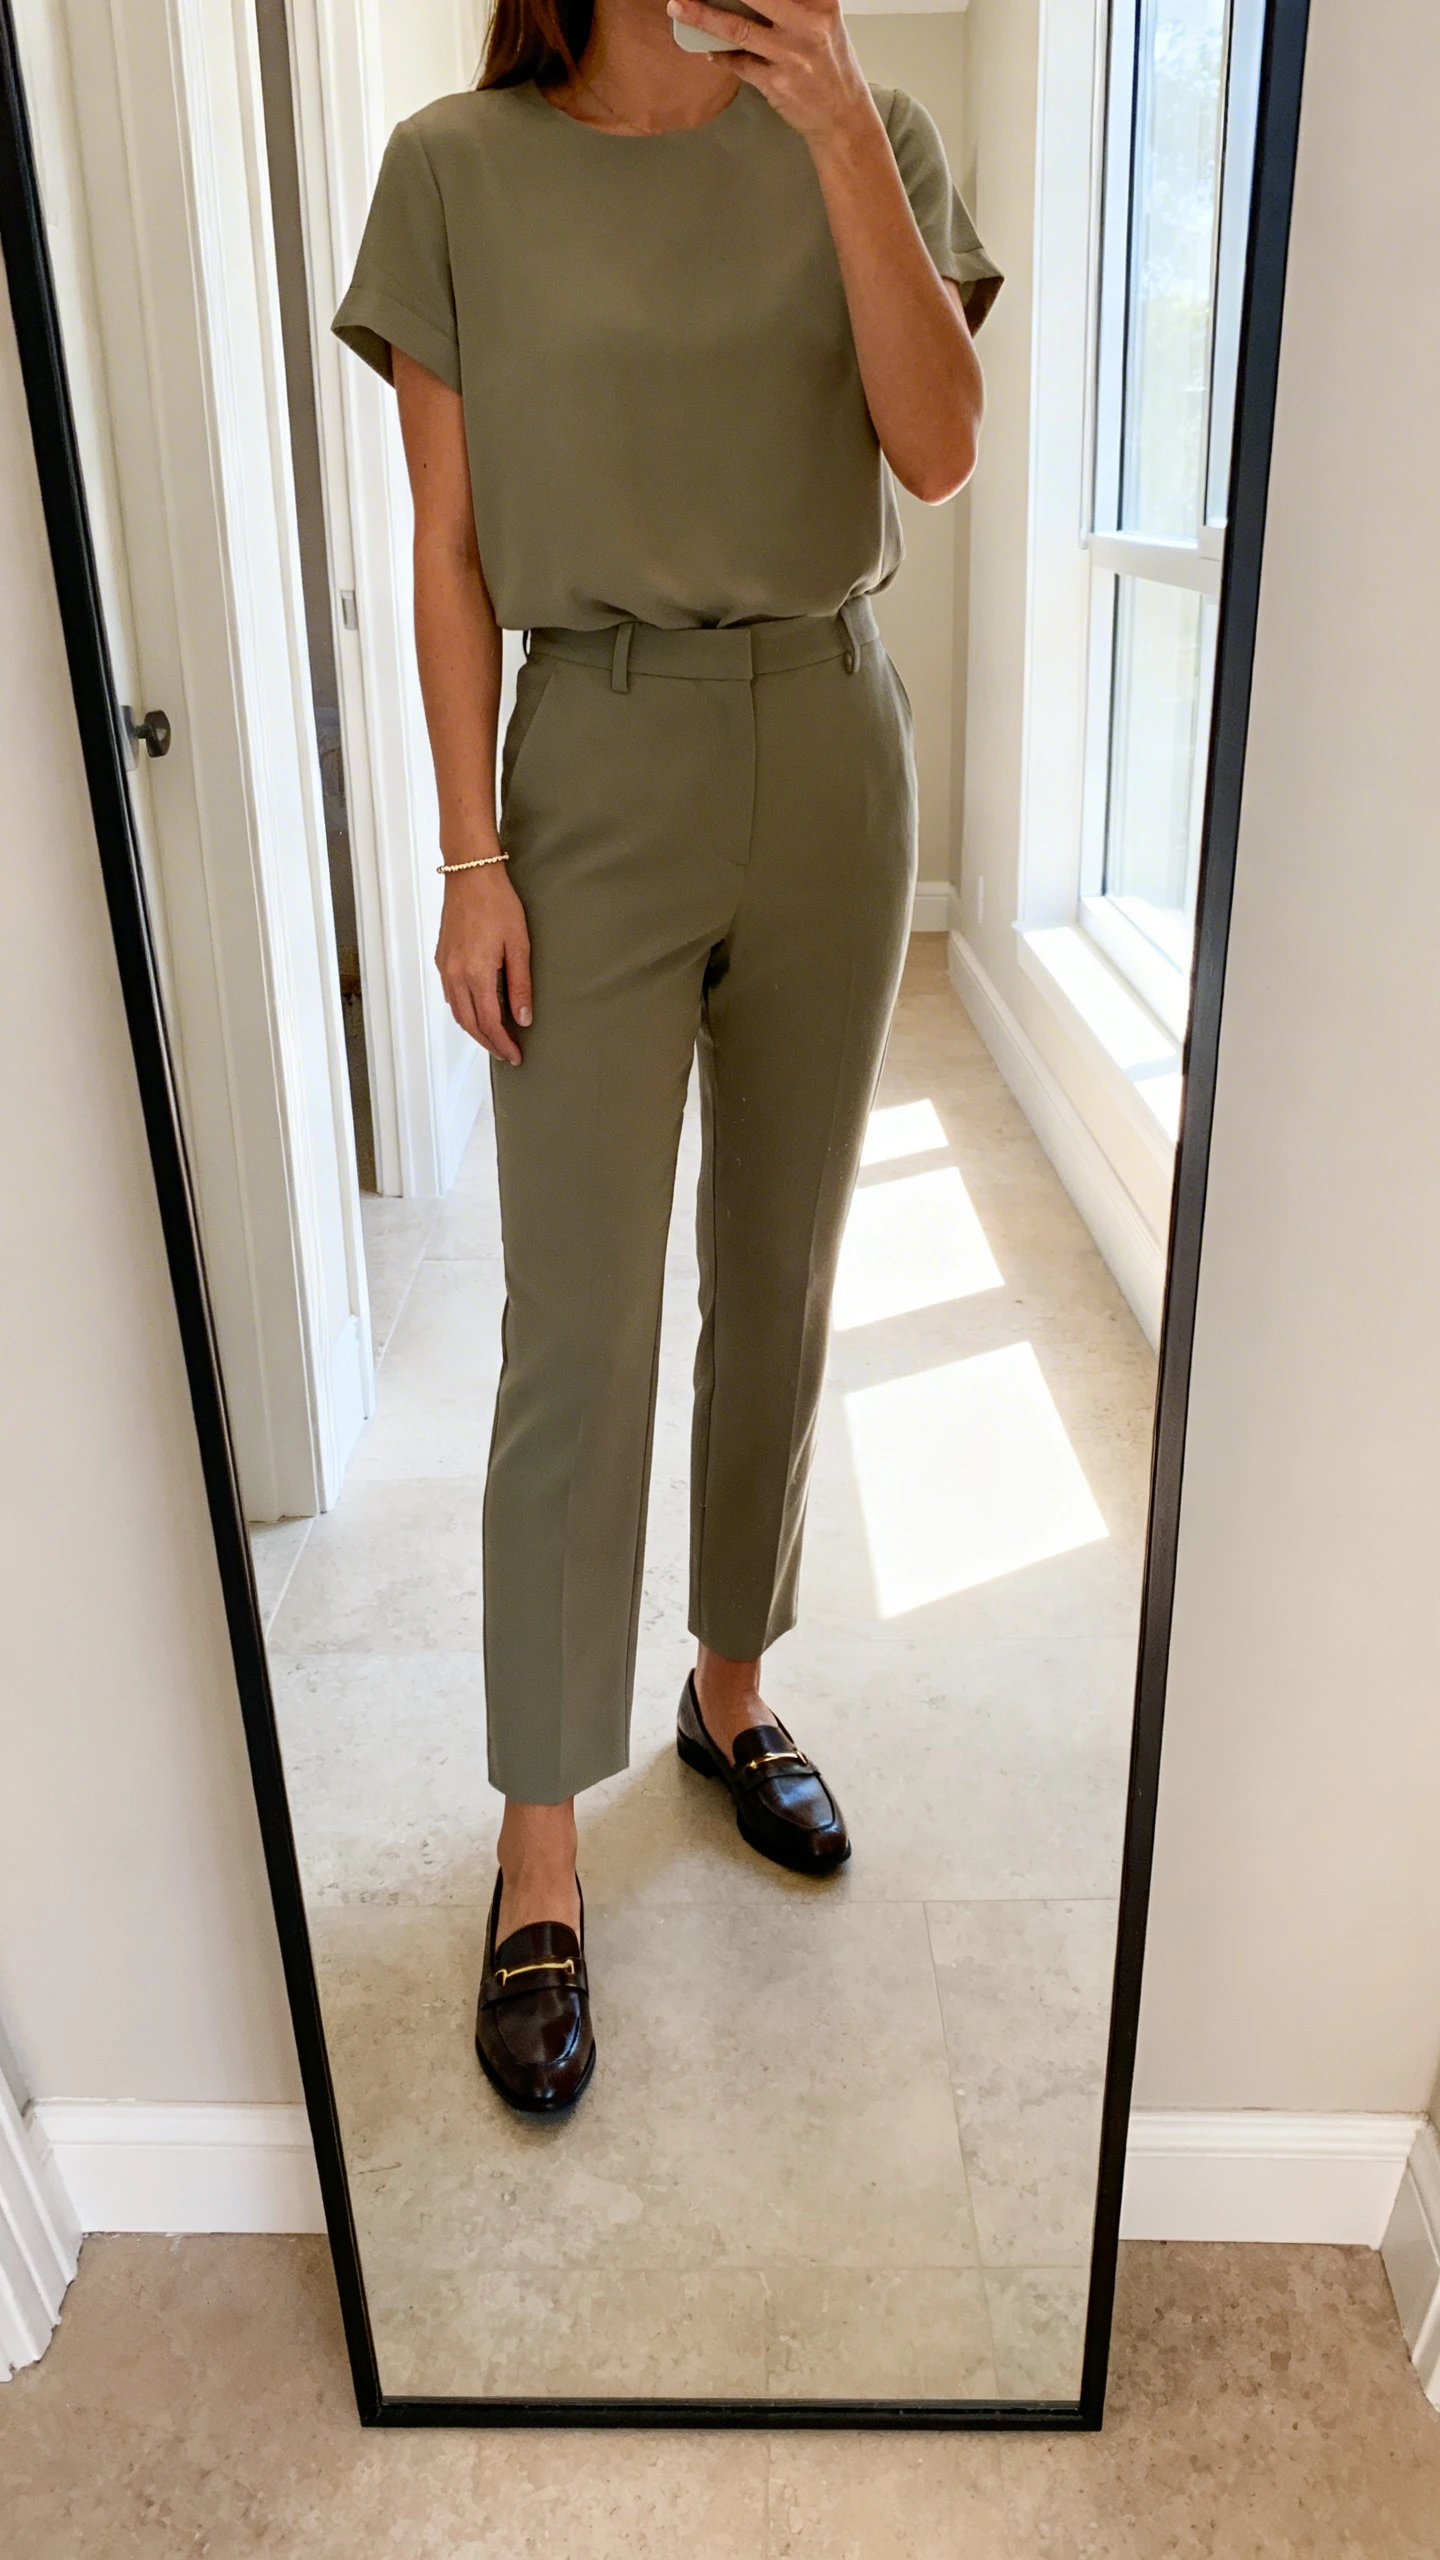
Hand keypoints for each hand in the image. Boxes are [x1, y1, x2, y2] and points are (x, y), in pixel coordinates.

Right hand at [435, 864, 531, 1064]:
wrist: (470, 875)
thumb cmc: (497, 902)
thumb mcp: (519, 945)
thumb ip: (521, 985)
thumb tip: (523, 1018)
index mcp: (476, 974)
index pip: (490, 1022)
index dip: (503, 1044)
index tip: (515, 1055)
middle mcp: (455, 975)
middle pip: (470, 1024)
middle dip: (488, 1043)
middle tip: (506, 1054)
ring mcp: (445, 967)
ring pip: (457, 1012)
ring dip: (475, 1030)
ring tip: (494, 1038)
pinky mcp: (442, 958)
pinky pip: (450, 995)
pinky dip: (464, 1011)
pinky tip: (477, 1011)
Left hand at [665, 0, 871, 144]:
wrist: (844, 117)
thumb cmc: (830, 66)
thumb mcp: (823, 23)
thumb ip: (793, 5)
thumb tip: (747, 1)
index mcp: (821, 3)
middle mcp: (808, 24)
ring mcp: (791, 54)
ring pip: (738, 28)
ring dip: (703, 17)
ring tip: (678, 7)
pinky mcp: (777, 82)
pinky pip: (738, 63)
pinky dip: (721, 55)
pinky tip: (709, 49)